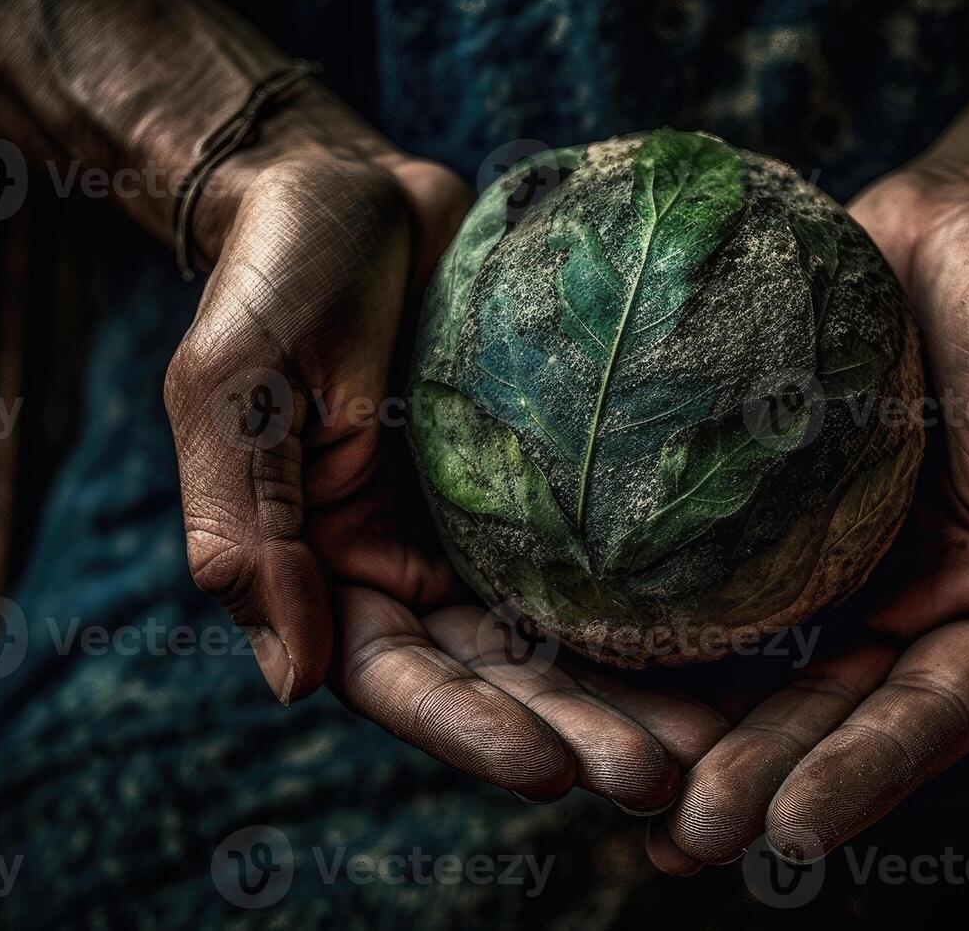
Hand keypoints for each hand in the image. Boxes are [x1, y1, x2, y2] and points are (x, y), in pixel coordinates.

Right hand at [162, 146, 717, 807]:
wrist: (347, 190)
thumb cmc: (271, 278)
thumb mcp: (229, 392)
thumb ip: (243, 528)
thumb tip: (294, 679)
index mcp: (333, 572)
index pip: (404, 681)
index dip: (475, 733)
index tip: (556, 773)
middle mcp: (416, 569)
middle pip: (504, 679)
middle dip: (582, 734)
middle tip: (672, 778)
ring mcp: (490, 528)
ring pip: (568, 632)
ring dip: (639, 691)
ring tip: (725, 737)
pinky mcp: (551, 478)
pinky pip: (611, 547)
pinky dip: (667, 594)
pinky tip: (738, 628)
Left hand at [646, 169, 968, 869]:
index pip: (928, 712)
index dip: (864, 774)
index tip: (791, 832)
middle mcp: (905, 595)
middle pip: (827, 708)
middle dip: (760, 776)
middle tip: (683, 837)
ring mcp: (829, 552)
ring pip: (758, 661)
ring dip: (698, 732)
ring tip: (626, 799)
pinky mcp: (762, 502)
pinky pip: (706, 570)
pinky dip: (656, 628)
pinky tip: (591, 675)